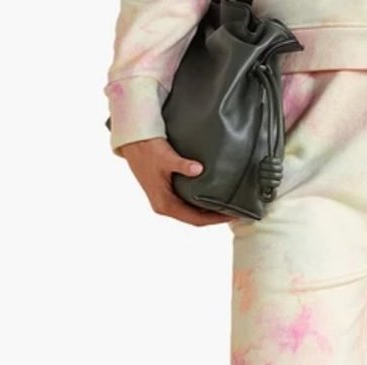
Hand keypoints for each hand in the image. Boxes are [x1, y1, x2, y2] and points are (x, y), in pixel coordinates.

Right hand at [119, 137, 235, 226]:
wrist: (132, 142)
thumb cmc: (146, 149)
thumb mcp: (165, 157)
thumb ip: (182, 165)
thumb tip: (198, 169)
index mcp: (165, 204)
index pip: (195, 219)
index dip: (214, 219)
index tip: (231, 216)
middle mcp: (165, 206)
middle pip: (195, 218)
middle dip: (214, 217)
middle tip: (234, 212)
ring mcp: (165, 200)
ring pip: (191, 212)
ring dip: (208, 211)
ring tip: (226, 205)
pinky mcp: (167, 193)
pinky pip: (187, 204)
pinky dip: (201, 203)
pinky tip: (212, 197)